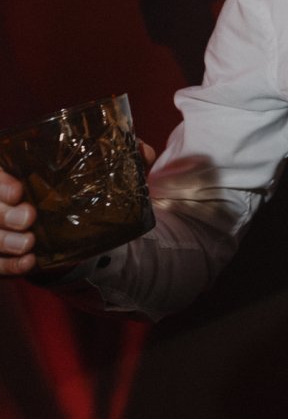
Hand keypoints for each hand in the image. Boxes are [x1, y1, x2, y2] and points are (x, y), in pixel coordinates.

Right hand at [0, 139, 155, 278]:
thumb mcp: (99, 174)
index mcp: (16, 174)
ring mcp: (1, 230)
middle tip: (29, 218)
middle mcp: (3, 202)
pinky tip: (28, 263)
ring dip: (4, 242)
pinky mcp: (4, 256)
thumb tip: (142, 151)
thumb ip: (120, 160)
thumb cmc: (80, 191)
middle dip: (2, 214)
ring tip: (30, 243)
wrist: (74, 227)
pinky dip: (8, 267)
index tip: (19, 191)